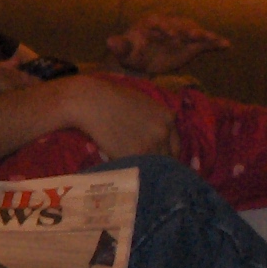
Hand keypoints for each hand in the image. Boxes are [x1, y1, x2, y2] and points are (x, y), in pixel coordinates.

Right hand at [54, 76, 176, 160]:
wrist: (90, 101)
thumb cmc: (110, 97)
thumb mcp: (142, 103)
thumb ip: (155, 120)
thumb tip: (155, 137)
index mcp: (168, 117)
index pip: (176, 145)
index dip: (166, 154)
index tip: (158, 159)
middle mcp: (164, 132)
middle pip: (169, 158)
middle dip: (158, 163)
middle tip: (146, 168)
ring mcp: (151, 144)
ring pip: (155, 166)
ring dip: (146, 168)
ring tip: (134, 170)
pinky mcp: (136, 155)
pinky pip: (139, 168)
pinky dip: (133, 170)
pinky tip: (124, 168)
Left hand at [106, 12, 228, 76]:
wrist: (143, 59)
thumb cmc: (132, 52)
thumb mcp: (124, 51)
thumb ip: (119, 46)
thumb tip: (109, 41)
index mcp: (152, 23)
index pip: (159, 24)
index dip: (164, 28)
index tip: (170, 35)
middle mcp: (170, 25)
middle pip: (179, 26)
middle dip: (186, 30)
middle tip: (194, 35)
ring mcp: (182, 34)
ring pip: (194, 32)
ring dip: (203, 35)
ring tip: (211, 38)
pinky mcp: (192, 44)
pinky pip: (205, 42)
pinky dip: (215, 42)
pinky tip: (227, 45)